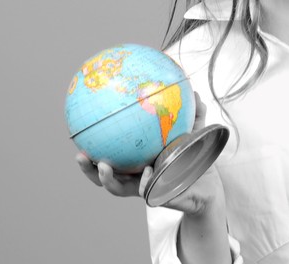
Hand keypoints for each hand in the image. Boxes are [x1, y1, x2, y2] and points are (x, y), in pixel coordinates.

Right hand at [75, 92, 225, 215]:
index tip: (79, 135)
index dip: (93, 150)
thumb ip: (193, 115)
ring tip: (102, 167)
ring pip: (117, 189)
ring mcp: (143, 188)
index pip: (110, 155)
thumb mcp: (195, 134)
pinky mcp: (156, 197)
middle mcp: (135, 176)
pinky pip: (147, 191)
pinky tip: (147, 171)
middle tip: (79, 154)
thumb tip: (194, 91)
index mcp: (136, 161)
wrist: (209, 184)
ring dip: (107, 180)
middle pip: (104, 176)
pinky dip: (145, 181)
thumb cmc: (197, 158)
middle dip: (89, 169)